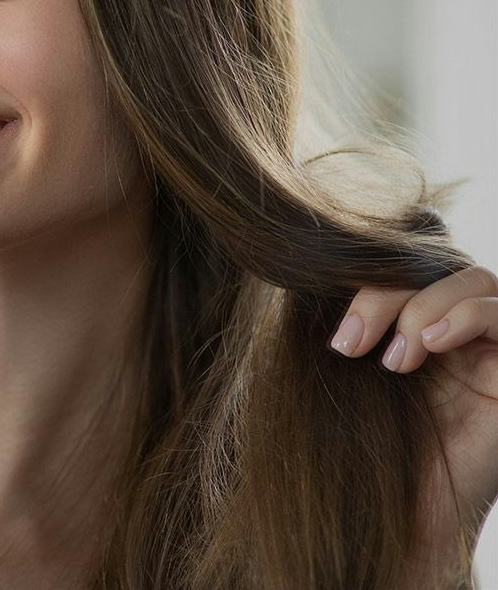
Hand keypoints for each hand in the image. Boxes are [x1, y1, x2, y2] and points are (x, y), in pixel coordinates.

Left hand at [329, 265, 497, 573]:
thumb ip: (344, 321)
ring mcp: (488, 348)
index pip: (399, 270)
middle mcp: (455, 329)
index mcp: (411, 322)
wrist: (404, 520)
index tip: (336, 340)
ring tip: (396, 358)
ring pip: (470, 280)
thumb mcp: (348, 373)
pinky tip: (431, 343)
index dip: (364, 287)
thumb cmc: (368, 446)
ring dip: (424, 306)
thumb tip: (309, 273)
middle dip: (385, 295)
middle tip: (351, 344)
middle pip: (432, 268)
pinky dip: (464, 314)